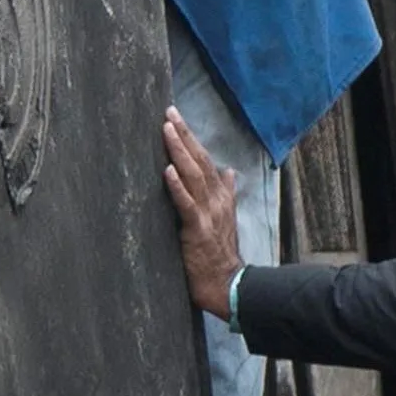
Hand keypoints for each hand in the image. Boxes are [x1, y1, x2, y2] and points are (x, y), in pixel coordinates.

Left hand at [159, 111, 244, 317]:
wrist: (228, 284)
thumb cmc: (219, 253)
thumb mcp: (225, 218)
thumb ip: (225, 193)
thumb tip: (228, 171)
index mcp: (220, 197)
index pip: (205, 160)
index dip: (192, 139)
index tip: (177, 118)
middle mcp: (216, 201)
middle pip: (199, 161)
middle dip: (184, 135)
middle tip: (169, 112)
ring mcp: (208, 214)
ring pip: (193, 175)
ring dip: (179, 151)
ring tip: (167, 130)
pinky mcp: (198, 229)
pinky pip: (187, 204)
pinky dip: (177, 186)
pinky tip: (167, 170)